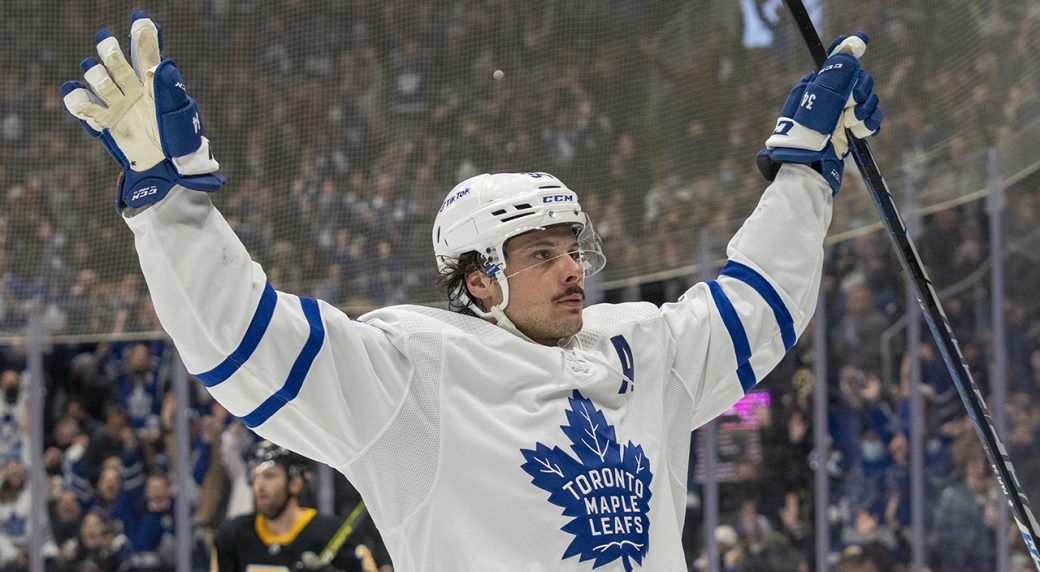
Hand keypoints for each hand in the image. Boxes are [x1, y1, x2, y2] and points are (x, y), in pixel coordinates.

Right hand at [60, 11, 222, 210]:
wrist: (168, 170)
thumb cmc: (180, 141)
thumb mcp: (179, 115)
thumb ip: (170, 90)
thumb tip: (162, 65)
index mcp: (155, 83)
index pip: (146, 52)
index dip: (142, 34)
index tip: (140, 19)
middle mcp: (134, 88)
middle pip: (116, 61)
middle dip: (109, 50)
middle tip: (106, 42)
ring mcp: (118, 103)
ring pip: (98, 78)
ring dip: (96, 75)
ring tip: (101, 78)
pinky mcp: (106, 122)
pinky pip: (84, 106)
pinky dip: (76, 99)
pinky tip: (73, 91)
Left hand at [757, 32, 882, 194]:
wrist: (809, 168)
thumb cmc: (808, 134)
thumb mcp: (820, 99)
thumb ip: (836, 74)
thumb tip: (850, 47)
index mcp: (815, 85)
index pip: (838, 61)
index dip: (851, 55)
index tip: (862, 46)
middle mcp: (829, 98)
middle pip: (860, 81)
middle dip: (861, 94)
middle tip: (851, 107)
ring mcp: (840, 114)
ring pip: (869, 100)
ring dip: (866, 111)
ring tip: (853, 125)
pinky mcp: (850, 130)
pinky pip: (872, 118)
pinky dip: (871, 124)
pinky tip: (862, 132)